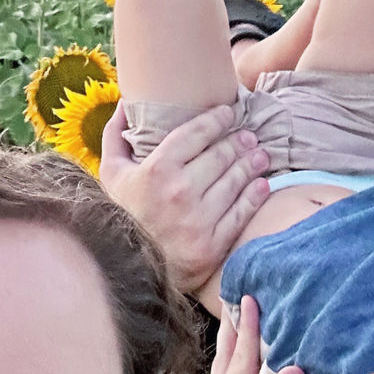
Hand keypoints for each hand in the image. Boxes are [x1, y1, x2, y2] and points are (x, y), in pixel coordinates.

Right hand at [99, 102, 269, 294]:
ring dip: (252, 163)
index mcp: (156, 170)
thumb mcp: (111, 175)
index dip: (217, 119)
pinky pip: (241, 212)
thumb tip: (124, 103)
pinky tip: (262, 183)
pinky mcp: (212, 244)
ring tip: (260, 154)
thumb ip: (115, 137)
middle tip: (248, 135)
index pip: (196, 133)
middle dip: (239, 141)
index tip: (229, 113)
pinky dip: (255, 195)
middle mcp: (180, 192)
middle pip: (221, 155)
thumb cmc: (123, 215)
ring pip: (235, 180)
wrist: (130, 270)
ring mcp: (199, 219)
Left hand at [209, 295, 309, 373]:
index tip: (251, 299)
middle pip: (225, 358)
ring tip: (242, 309)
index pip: (240, 363)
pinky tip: (253, 342)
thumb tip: (289, 369)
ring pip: (227, 366)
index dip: (247, 329)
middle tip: (238, 291)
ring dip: (235, 337)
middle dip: (232, 325)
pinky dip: (242, 354)